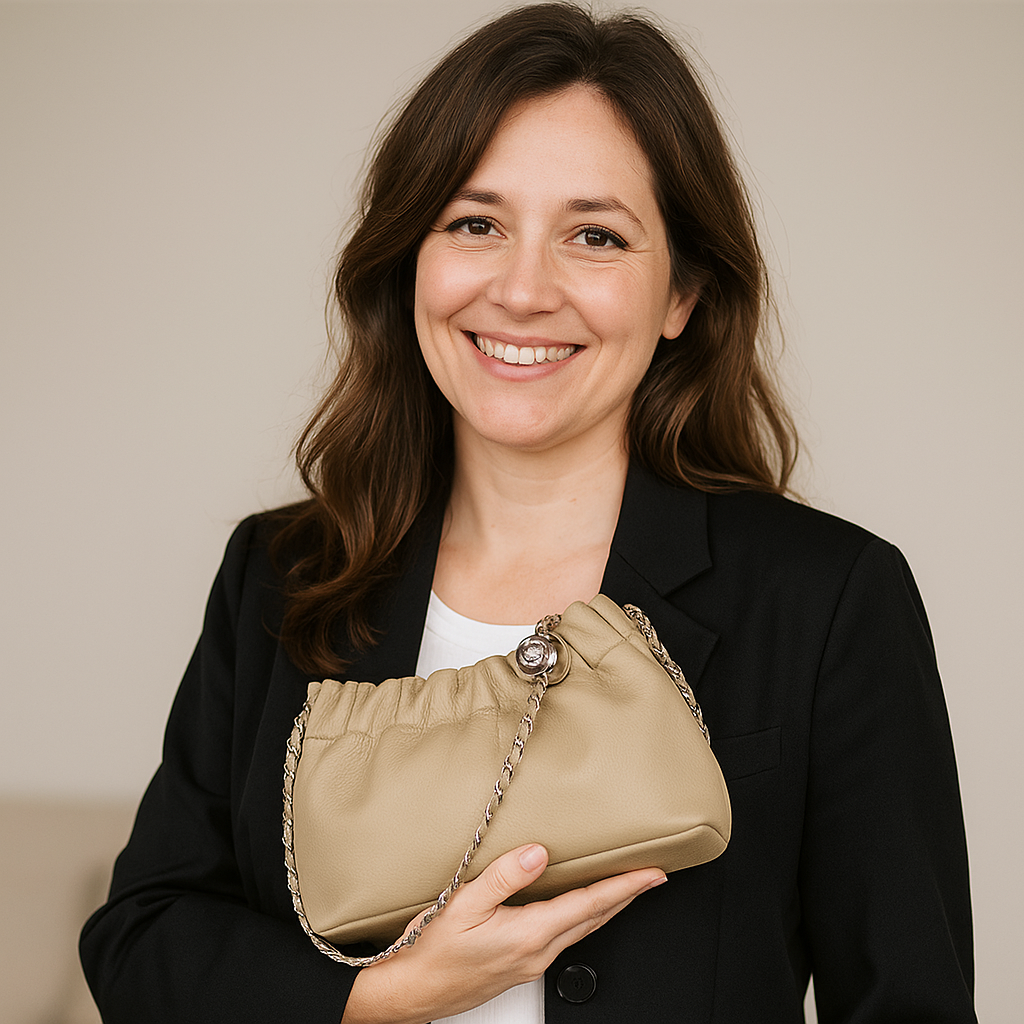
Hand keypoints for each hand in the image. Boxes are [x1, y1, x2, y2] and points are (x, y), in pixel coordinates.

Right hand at [340, 844, 665, 1023]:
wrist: (410, 991)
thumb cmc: (430, 950)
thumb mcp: (463, 904)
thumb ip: (503, 877)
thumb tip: (538, 854)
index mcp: (529, 933)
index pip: (590, 904)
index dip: (625, 886)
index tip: (652, 874)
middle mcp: (537, 952)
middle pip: (595, 920)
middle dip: (626, 897)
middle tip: (652, 878)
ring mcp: (530, 964)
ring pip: (582, 931)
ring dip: (607, 908)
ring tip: (624, 888)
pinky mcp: (520, 968)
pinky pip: (564, 938)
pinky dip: (583, 919)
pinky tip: (579, 909)